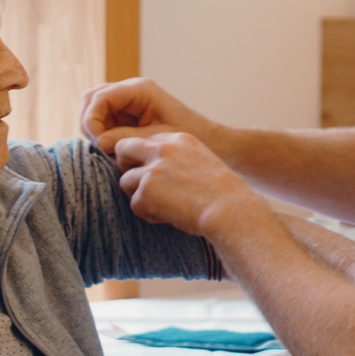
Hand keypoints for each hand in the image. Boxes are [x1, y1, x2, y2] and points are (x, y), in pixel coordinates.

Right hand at [81, 78, 214, 154]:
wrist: (213, 141)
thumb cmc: (192, 137)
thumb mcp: (158, 139)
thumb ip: (127, 138)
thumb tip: (100, 142)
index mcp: (140, 90)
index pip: (99, 97)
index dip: (93, 120)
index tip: (100, 144)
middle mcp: (131, 91)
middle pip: (92, 99)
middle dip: (90, 123)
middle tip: (100, 148)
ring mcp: (128, 103)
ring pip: (95, 110)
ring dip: (95, 131)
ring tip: (108, 151)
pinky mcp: (128, 116)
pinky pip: (105, 121)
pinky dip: (103, 135)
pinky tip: (114, 151)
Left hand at [116, 132, 265, 236]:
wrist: (230, 209)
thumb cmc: (223, 193)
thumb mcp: (203, 162)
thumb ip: (180, 160)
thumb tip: (160, 172)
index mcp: (179, 139)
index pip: (147, 139)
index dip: (144, 157)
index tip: (152, 171)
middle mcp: (163, 149)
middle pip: (124, 148)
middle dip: (125, 165)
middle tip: (138, 184)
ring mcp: (153, 169)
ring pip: (126, 180)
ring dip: (139, 195)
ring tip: (161, 206)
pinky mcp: (146, 190)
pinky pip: (135, 205)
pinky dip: (148, 214)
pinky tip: (168, 216)